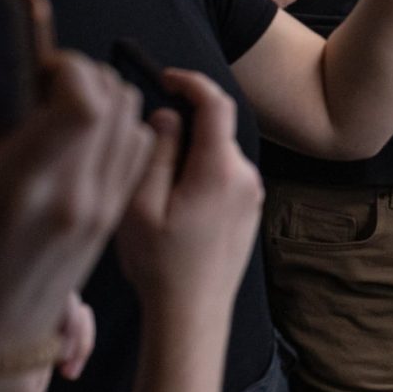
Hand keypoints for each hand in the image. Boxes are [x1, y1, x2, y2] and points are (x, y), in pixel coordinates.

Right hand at [0, 0, 153, 365]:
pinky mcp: (109, 225)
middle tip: (30, 80)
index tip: (26, 63)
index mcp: (24, 186)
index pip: (86, 98)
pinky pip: (134, 157)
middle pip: (119, 102)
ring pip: (134, 126)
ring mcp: (101, 214)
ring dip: (101, 101)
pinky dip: (113, 132)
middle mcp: (77, 198)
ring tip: (45, 109)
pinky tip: (64, 142)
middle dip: (80, 75)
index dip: (64, 64)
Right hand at [114, 69, 261, 322]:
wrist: (192, 314)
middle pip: (214, 130)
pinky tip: (172, 205)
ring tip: (152, 187)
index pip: (215, 104)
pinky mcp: (250, 209)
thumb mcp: (140, 205)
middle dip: (181, 126)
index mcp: (218, 169)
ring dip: (188, 154)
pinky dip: (198, 174)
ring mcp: (252, 194)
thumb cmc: (160, 265)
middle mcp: (245, 176)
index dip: (190, 82)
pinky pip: (223, 175)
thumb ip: (154, 153)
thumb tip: (166, 116)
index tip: (165, 77)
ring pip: (216, 154)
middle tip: (142, 145)